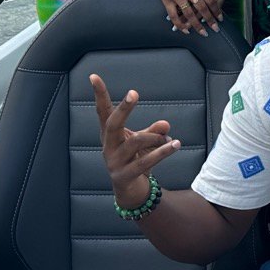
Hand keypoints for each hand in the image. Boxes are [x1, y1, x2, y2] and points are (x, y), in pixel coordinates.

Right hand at [91, 73, 180, 207]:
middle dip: (124, 108)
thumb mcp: (145, 142)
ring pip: (134, 141)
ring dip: (155, 136)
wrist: (131, 193)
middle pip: (112, 123)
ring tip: (168, 137)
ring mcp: (114, 162)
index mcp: (110, 134)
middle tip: (134, 92)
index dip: (99, 94)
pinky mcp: (124, 176)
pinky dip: (162, 152)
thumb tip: (166, 123)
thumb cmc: (136, 160)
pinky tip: (176, 144)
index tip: (93, 76)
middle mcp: (108, 146)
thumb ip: (154, 130)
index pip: (102, 111)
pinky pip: (145, 161)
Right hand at [148, 0, 221, 33]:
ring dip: (196, 25)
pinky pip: (174, 15)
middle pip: (201, 8)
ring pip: (188, 14)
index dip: (216, 10)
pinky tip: (185, 30)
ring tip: (202, 33)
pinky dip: (180, 24)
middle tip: (215, 29)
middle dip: (209, 20)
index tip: (220, 19)